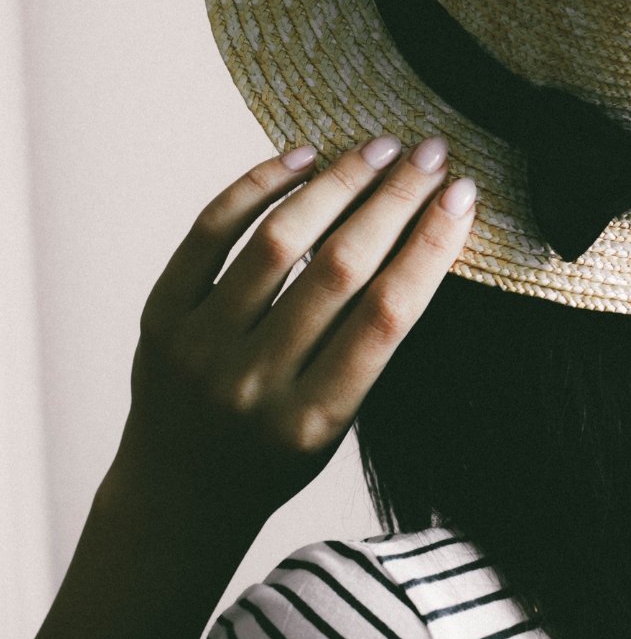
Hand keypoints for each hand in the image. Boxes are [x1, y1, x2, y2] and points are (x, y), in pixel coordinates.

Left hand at [0, 133, 474, 638]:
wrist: (180, 491)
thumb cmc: (280, 454)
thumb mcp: (340, 423)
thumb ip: (369, 343)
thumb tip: (421, 232)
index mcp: (315, 418)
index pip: (387, 315)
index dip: (431, 246)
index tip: (463, 195)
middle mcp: (254, 382)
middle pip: (339, 268)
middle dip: (396, 200)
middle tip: (432, 153)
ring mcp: (199, 347)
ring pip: (278, 241)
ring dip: (338, 183)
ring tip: (380, 146)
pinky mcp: (159, 316)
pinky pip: (210, 233)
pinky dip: (258, 186)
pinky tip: (303, 158)